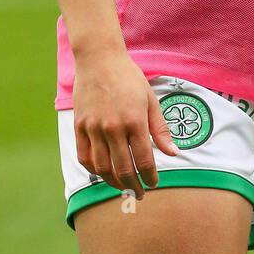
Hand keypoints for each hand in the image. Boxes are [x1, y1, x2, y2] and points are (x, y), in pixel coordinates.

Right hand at [73, 49, 180, 200]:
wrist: (99, 59)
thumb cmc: (129, 78)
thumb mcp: (151, 100)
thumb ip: (160, 130)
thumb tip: (174, 154)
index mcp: (134, 121)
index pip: (145, 160)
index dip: (150, 176)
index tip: (154, 183)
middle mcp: (113, 128)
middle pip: (124, 169)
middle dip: (134, 186)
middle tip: (140, 194)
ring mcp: (94, 127)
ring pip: (102, 167)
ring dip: (114, 182)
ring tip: (123, 187)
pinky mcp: (79, 126)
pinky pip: (84, 157)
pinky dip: (94, 170)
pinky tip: (103, 173)